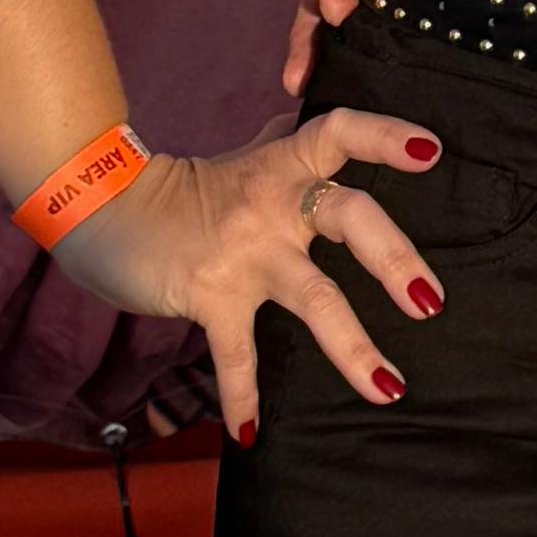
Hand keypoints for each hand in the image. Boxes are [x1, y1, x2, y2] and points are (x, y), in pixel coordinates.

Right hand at [52, 106, 448, 442]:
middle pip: (351, 216)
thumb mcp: (250, 153)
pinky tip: (250, 432)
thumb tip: (324, 104)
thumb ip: (295, 141)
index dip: (384, 135)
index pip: (343, 131)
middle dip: (395, 258)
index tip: (429, 150)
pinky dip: (241, 395)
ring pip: (313, 298)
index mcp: (289, 163)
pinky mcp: (211, 295)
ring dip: (353, 347)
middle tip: (431, 302)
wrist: (105, 206)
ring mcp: (246, 252)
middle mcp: (275, 202)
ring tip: (390, 388)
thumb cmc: (188, 186)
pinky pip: (235, 352)